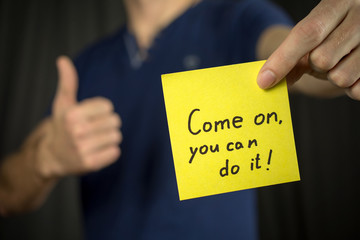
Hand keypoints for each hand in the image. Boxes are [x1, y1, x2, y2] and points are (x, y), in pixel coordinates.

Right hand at [39, 56, 121, 177]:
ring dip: (109, 138)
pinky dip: (109, 151)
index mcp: (72, 114)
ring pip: (116, 136)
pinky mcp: (91, 164)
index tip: (90, 116)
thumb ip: (68, 82)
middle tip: (93, 130)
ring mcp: (83, 149)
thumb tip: (63, 59)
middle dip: (107, 124)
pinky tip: (97, 151)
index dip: (102, 111)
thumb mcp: (63, 104)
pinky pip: (115, 152)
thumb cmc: (62, 126)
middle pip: (115, 121)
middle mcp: (76, 131)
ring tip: (95, 140)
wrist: (53, 156)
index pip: (108, 106)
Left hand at [257, 0, 359, 99]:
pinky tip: (355, 73)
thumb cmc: (333, 35)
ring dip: (334, 77)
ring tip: (343, 63)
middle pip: (322, 59)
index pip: (307, 33)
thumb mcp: (312, 37)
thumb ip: (290, 56)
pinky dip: (350, 88)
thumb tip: (267, 80)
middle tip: (324, 58)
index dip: (282, 59)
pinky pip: (357, 90)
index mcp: (338, 3)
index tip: (263, 81)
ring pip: (340, 77)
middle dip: (316, 66)